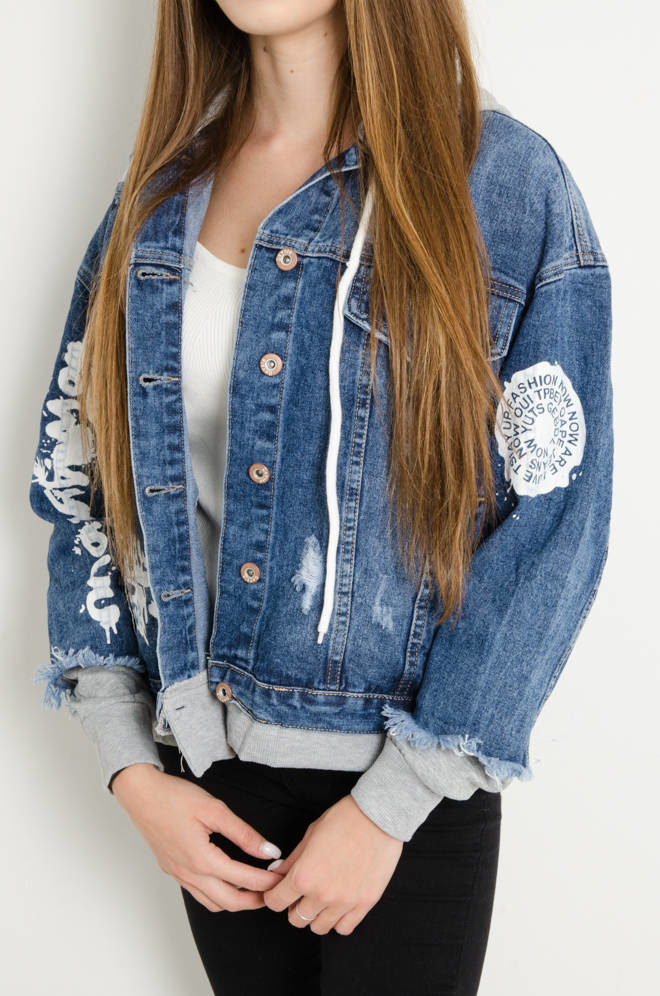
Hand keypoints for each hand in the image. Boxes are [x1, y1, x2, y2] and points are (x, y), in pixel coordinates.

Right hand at [112, 763, 283, 912]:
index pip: (243, 879)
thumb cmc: (174, 797)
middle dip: (255, 901)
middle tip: (274, 893)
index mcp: (202, 859)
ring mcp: (178, 874)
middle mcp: (189, 873)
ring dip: (235, 901)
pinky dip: (217, 895)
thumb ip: (243, 833)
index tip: (283, 877)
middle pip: (229, 902)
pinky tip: (227, 881)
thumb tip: (268, 851)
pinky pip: (198, 893)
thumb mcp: (214, 809)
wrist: (140, 794)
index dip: (267, 881)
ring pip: (212, 903)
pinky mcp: (172, 870)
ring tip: (254, 890)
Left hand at [262, 794, 402, 934]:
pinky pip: (344, 928)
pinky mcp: (364, 904)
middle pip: (296, 919)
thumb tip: (277, 875)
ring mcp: (344, 903)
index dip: (274, 896)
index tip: (279, 891)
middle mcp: (321, 895)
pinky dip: (338, 920)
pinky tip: (339, 904)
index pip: (275, 902)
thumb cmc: (343, 820)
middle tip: (302, 893)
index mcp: (303, 876)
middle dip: (294, 907)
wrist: (378, 817)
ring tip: (322, 898)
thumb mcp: (310, 835)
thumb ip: (292, 861)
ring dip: (316, 915)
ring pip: (319, 927)